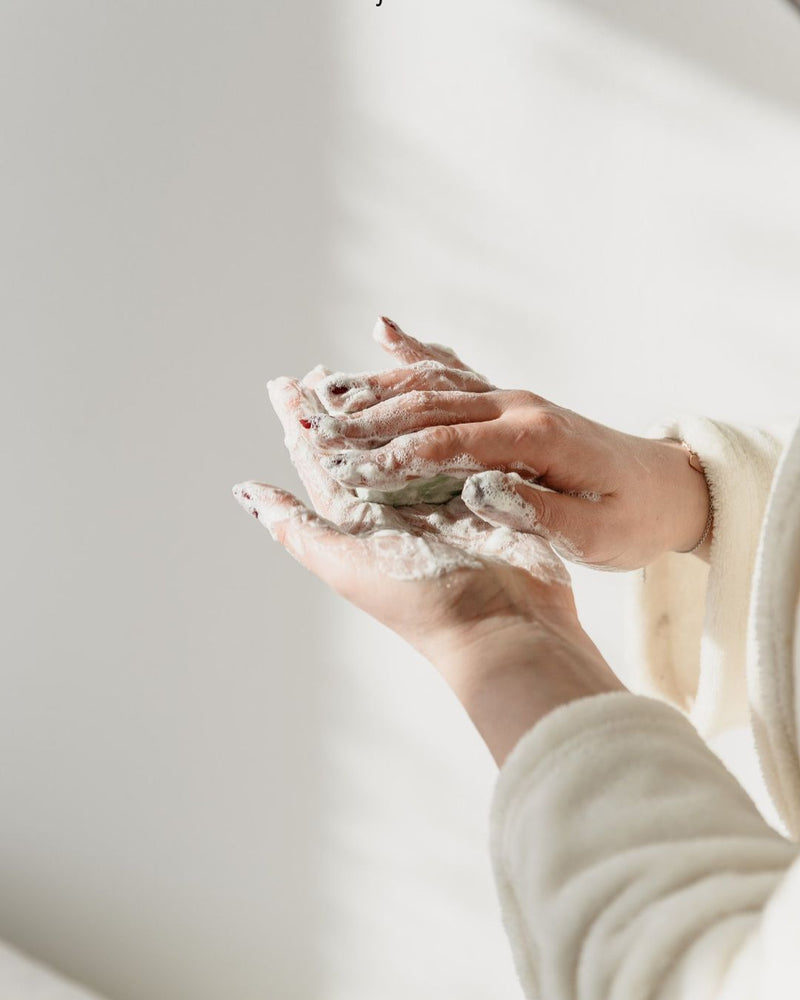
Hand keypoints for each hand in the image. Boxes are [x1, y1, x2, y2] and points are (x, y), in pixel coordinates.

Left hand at [231, 369, 619, 712]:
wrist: (503, 627)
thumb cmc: (420, 601)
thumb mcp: (345, 563)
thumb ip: (296, 526)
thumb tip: (244, 491)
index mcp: (358, 522)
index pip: (320, 462)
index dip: (301, 423)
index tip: (284, 384)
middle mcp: (394, 507)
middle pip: (361, 444)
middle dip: (342, 408)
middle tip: (322, 370)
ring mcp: (440, 497)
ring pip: (406, 438)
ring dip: (387, 405)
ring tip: (368, 370)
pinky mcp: (481, 490)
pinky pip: (455, 443)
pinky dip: (442, 418)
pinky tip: (433, 391)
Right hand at [301, 317, 711, 570]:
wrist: (672, 487)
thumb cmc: (636, 517)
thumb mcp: (597, 534)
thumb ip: (538, 511)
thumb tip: (479, 487)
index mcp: (536, 440)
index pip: (448, 443)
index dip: (393, 455)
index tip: (346, 469)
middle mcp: (519, 407)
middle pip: (429, 405)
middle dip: (365, 418)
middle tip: (307, 426)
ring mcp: (515, 398)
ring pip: (433, 381)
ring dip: (376, 386)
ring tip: (321, 388)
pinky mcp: (513, 401)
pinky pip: (456, 372)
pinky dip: (417, 353)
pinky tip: (384, 332)